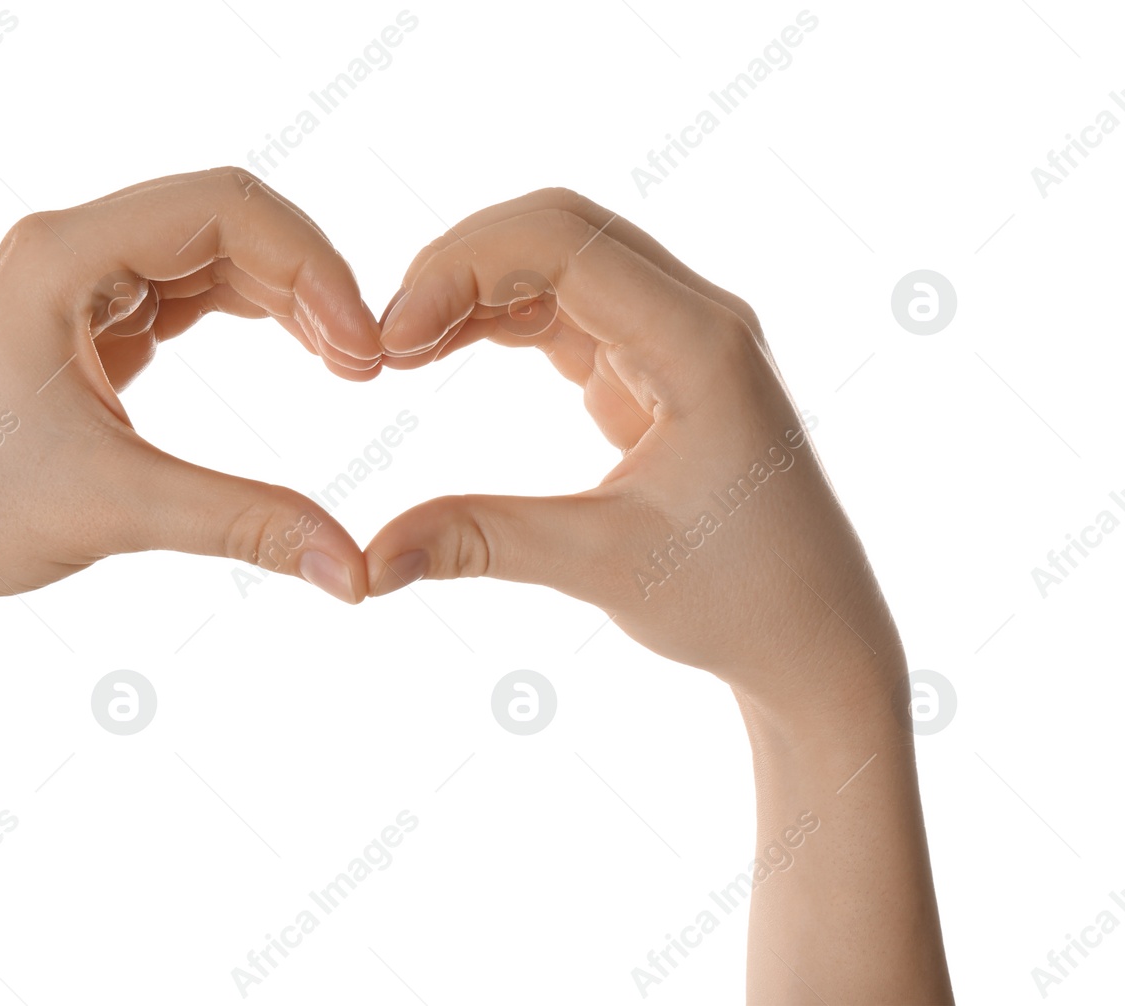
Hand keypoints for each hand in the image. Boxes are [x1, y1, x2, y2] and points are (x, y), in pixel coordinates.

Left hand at [0, 167, 383, 618]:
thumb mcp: (119, 508)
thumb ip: (246, 523)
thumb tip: (356, 570)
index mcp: (59, 256)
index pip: (222, 208)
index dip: (312, 267)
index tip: (363, 351)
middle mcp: (62, 249)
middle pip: (221, 218)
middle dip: (306, 279)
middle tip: (366, 363)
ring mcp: (67, 283)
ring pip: (205, 254)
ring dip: (281, 297)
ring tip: (342, 363)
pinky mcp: (76, 325)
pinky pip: (179, 292)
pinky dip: (243, 315)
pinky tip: (293, 351)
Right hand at [368, 188, 901, 712]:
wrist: (815, 636)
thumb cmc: (738, 601)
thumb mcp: (601, 566)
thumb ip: (481, 544)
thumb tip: (369, 560)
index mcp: (700, 345)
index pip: (565, 243)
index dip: (462, 270)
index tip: (390, 342)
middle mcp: (697, 317)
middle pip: (559, 226)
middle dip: (460, 264)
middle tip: (382, 340)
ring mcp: (679, 334)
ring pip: (559, 258)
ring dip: (475, 288)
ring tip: (398, 349)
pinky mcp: (657, 363)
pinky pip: (566, 306)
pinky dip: (499, 318)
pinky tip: (441, 350)